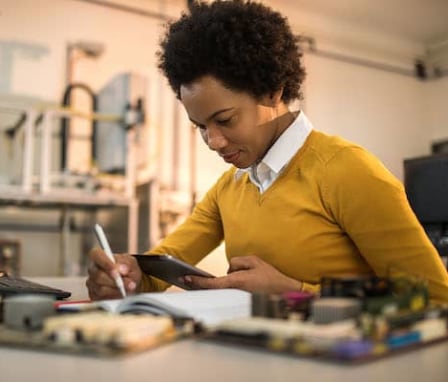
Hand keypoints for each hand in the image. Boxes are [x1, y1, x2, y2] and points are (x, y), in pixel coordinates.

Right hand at [86, 248, 141, 299]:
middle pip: (98, 276)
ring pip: (101, 289)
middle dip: (114, 281)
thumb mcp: (131, 263)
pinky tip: (122, 294)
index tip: (116, 271)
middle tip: (128, 284)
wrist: (130, 281)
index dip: (105, 264)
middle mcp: (92, 269)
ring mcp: (91, 283)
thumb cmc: (128, 269)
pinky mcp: (93, 295)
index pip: (96, 255)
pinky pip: (102, 299)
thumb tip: (123, 269)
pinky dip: (114, 297)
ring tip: (129, 289)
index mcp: (99, 256)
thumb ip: (127, 264)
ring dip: (117, 290)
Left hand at [183, 255, 301, 293]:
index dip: (198, 281)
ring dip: (229, 281)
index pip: (212, 283)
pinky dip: (231, 285)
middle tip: (196, 279)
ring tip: (244, 278)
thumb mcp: (255, 262)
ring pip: (226, 285)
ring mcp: (238, 297)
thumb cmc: (271, 278)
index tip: (186, 279)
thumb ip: (238, 262)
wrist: (285, 293)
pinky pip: (232, 289)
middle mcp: (235, 292)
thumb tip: (229, 268)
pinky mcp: (242, 299)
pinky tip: (242, 283)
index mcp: (236, 282)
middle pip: (217, 285)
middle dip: (211, 281)